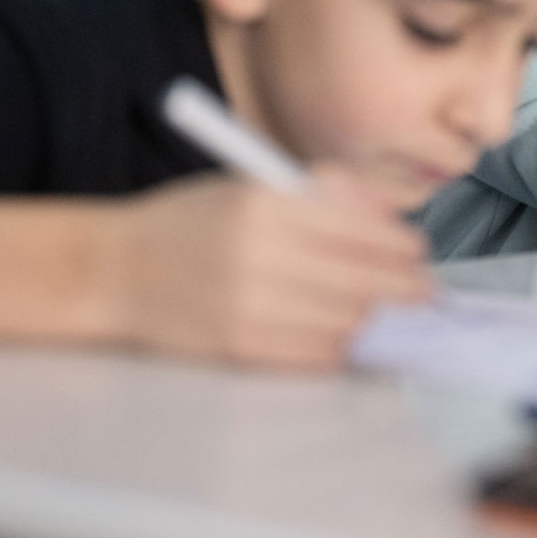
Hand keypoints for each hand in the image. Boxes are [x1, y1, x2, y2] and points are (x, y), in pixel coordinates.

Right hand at [98, 166, 428, 369]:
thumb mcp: (255, 184)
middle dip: (405, 288)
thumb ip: (328, 192)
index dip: (402, 246)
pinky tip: (351, 335)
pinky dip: (343, 346)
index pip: (363, 230)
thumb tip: (393, 210)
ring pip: (347, 320)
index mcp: (266, 204)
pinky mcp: (239, 346)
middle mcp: (260, 253)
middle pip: (364, 279)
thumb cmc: (192, 222)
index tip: (417, 253)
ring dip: (378, 319)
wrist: (113, 270)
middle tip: (422, 291)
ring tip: (389, 313)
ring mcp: (249, 305)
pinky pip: (316, 353)